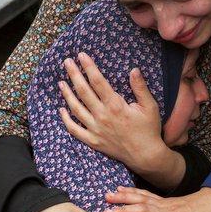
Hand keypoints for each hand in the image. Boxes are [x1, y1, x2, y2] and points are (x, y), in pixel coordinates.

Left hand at [59, 52, 165, 173]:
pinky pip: (74, 129)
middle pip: (83, 92)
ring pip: (76, 108)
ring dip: (67, 94)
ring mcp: (95, 129)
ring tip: (61, 82)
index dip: (89, 67)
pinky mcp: (93, 141)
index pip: (98, 82)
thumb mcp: (149, 106)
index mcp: (116, 106)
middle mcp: (102, 116)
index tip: (81, 55)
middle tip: (67, 62)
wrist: (145, 155)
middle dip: (74, 75)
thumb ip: (140, 88)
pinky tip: (62, 109)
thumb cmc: (149, 129)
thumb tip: (134, 69)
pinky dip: (66, 119)